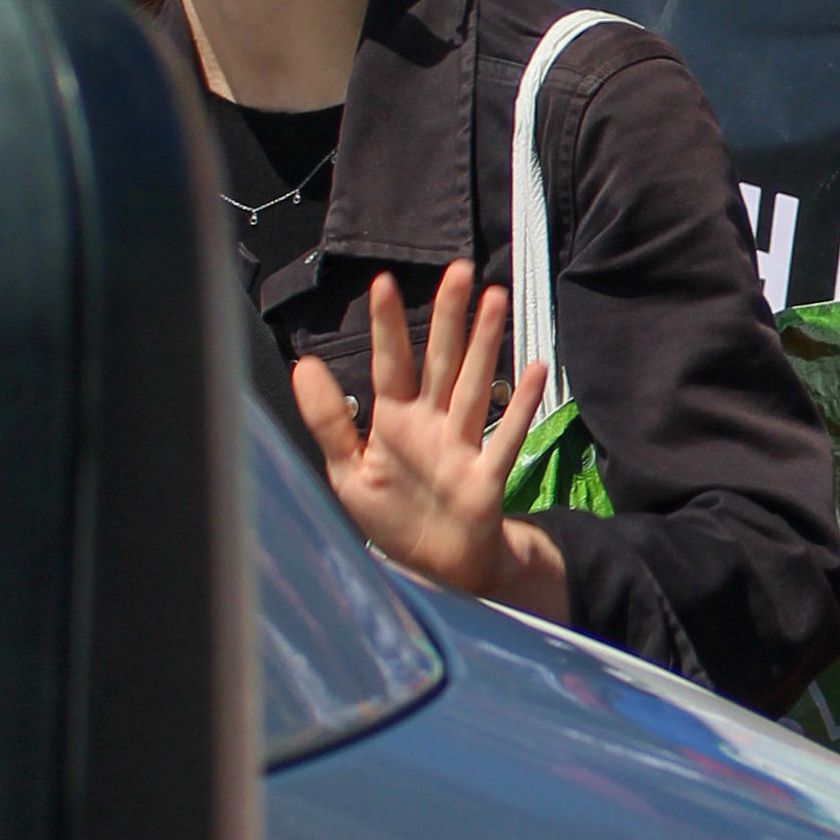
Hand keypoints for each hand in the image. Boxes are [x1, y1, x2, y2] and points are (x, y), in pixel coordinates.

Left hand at [293, 264, 565, 611]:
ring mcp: (462, 446)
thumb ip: (328, 420)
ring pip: (473, 385)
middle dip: (449, 317)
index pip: (390, 365)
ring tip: (494, 299)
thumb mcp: (347, 472)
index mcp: (394, 422)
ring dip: (485, 344)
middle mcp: (431, 424)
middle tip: (459, 271)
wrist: (435, 567)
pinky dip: (520, 406)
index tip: (384, 284)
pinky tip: (535, 368)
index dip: (387, 326)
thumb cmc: (393, 516)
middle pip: (441, 361)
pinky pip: (506, 436)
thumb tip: (303, 365)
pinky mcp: (486, 476)